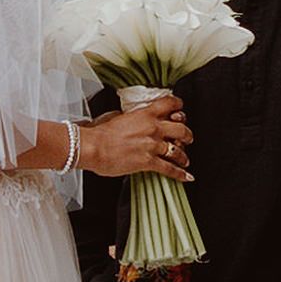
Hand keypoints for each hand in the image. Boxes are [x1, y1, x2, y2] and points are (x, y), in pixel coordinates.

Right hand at [68, 102, 191, 181]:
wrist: (92, 147)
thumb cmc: (100, 132)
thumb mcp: (117, 116)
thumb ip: (132, 117)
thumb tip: (135, 119)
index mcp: (145, 113)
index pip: (170, 104)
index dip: (179, 107)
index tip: (180, 112)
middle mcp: (153, 128)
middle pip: (181, 128)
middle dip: (187, 134)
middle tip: (187, 138)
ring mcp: (152, 145)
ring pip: (178, 150)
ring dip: (184, 156)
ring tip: (185, 160)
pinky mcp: (148, 161)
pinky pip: (169, 168)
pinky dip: (180, 174)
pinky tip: (186, 177)